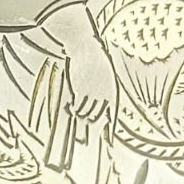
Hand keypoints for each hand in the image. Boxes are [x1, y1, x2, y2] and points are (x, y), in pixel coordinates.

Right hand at [41, 1, 117, 123]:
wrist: (84, 47)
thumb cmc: (94, 58)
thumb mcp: (105, 73)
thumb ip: (104, 88)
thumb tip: (101, 103)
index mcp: (111, 89)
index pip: (112, 112)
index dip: (111, 125)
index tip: (109, 136)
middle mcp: (103, 93)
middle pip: (97, 115)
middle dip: (91, 120)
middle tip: (85, 122)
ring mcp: (92, 93)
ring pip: (86, 113)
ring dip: (80, 114)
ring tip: (76, 111)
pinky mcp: (81, 91)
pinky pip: (77, 107)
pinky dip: (73, 109)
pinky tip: (70, 106)